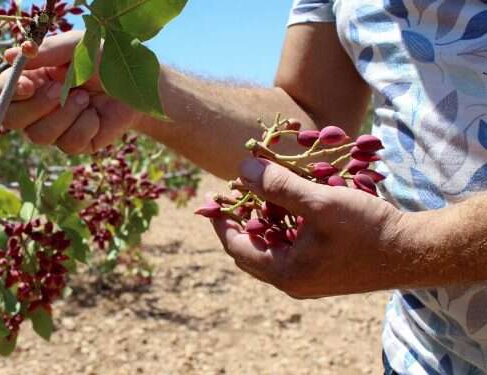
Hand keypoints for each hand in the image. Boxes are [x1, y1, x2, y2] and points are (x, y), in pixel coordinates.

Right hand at [0, 31, 141, 153]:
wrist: (138, 85)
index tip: (29, 85)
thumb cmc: (106, 60)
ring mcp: (55, 128)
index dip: (10, 91)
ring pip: (39, 135)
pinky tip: (96, 115)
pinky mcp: (75, 144)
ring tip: (86, 98)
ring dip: (64, 115)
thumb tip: (12, 54)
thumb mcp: (78, 48)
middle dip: (36, 107)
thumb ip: (47, 51)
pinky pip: (68, 144)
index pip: (4, 91)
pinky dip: (84, 126)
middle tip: (59, 90)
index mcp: (33, 79)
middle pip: (12, 119)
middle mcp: (38, 106)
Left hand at [212, 157, 413, 297]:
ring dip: (262, 221)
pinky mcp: (323, 270)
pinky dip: (283, 227)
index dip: (221, 221)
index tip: (212, 197)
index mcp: (285, 272)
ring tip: (259, 192)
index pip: (236, 247)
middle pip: (250, 250)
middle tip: (235, 193)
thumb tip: (242, 170)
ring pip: (271, 248)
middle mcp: (292, 281)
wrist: (415, 251)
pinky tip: (288, 203)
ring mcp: (308, 278)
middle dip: (240, 221)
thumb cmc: (367, 229)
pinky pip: (290, 249)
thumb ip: (278, 186)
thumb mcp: (319, 202)